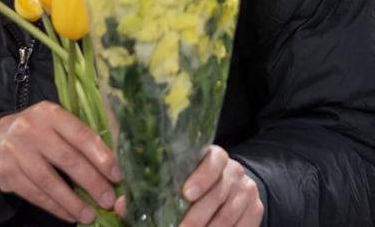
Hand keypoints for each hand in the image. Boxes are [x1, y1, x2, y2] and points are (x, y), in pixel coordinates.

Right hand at [0, 101, 121, 223]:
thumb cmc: (38, 132)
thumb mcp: (56, 124)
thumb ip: (79, 138)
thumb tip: (112, 165)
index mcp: (50, 113)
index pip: (80, 134)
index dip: (101, 156)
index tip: (117, 175)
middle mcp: (31, 129)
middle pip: (67, 159)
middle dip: (91, 182)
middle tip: (107, 200)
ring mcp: (16, 151)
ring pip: (49, 181)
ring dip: (72, 201)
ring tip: (89, 215)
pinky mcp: (6, 173)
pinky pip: (35, 194)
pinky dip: (55, 207)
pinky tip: (69, 215)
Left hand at [115, 145, 262, 226]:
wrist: (232, 188)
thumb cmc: (196, 183)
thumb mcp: (178, 179)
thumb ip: (153, 190)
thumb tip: (119, 205)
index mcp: (215, 157)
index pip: (214, 160)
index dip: (202, 176)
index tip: (185, 193)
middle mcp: (234, 172)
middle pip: (218, 195)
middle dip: (196, 217)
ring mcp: (247, 192)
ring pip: (228, 215)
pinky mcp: (255, 211)